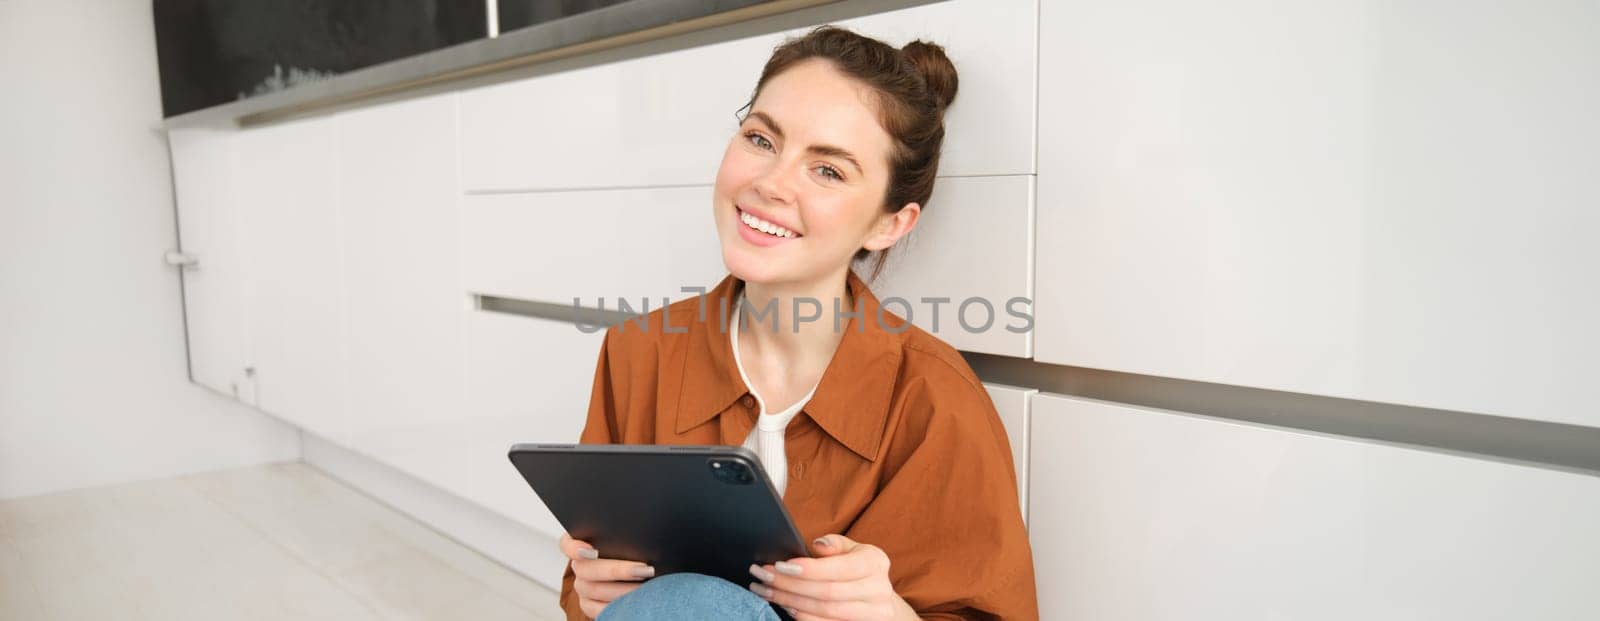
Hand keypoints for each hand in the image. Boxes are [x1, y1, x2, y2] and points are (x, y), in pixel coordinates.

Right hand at [560, 532, 655, 618]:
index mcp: (583, 543)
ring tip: (646, 586)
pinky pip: (598, 609)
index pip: (568, 543)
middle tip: (643, 569)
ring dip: (622, 589)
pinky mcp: (590, 605)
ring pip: (593, 590)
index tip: (592, 550)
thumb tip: (638, 535)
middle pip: (586, 568)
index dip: (575, 547)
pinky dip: (617, 606)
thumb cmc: (635, 551)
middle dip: (617, 570)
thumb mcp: (628, 539)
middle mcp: (580, 566)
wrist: (642, 574)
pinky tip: (635, 601)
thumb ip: (624, 537)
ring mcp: (583, 587)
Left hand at [747, 534, 918, 620]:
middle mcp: (878, 590)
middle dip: (789, 585)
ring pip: (824, 612)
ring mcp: (872, 614)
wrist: (879, 598)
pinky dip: (802, 616)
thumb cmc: (859, 567)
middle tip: (762, 577)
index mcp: (875, 563)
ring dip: (789, 602)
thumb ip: (835, 544)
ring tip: (766, 590)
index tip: (779, 565)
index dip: (807, 570)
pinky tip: (785, 606)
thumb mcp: (852, 548)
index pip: (837, 569)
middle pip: (827, 593)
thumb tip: (817, 546)